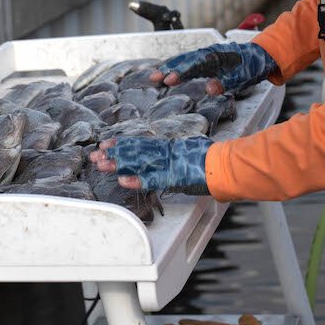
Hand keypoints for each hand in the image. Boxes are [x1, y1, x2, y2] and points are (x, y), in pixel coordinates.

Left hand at [89, 136, 212, 193]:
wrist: (230, 164)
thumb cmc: (216, 161)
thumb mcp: (195, 151)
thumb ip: (182, 152)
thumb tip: (178, 150)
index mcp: (170, 146)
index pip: (141, 143)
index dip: (122, 143)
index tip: (106, 143)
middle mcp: (167, 152)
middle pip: (135, 151)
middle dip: (113, 154)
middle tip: (94, 155)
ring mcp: (170, 164)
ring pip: (139, 162)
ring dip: (118, 164)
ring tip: (100, 164)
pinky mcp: (176, 177)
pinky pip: (153, 180)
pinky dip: (138, 180)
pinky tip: (122, 181)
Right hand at [149, 42, 277, 93]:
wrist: (259, 56)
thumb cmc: (250, 67)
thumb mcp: (241, 77)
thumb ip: (225, 83)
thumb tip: (210, 89)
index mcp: (214, 56)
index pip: (193, 64)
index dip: (180, 72)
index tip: (168, 80)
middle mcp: (207, 53)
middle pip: (183, 60)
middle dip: (168, 68)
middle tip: (153, 78)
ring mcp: (205, 55)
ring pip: (183, 60)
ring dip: (169, 67)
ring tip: (155, 77)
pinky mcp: (205, 60)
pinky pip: (187, 62)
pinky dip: (176, 67)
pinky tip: (168, 74)